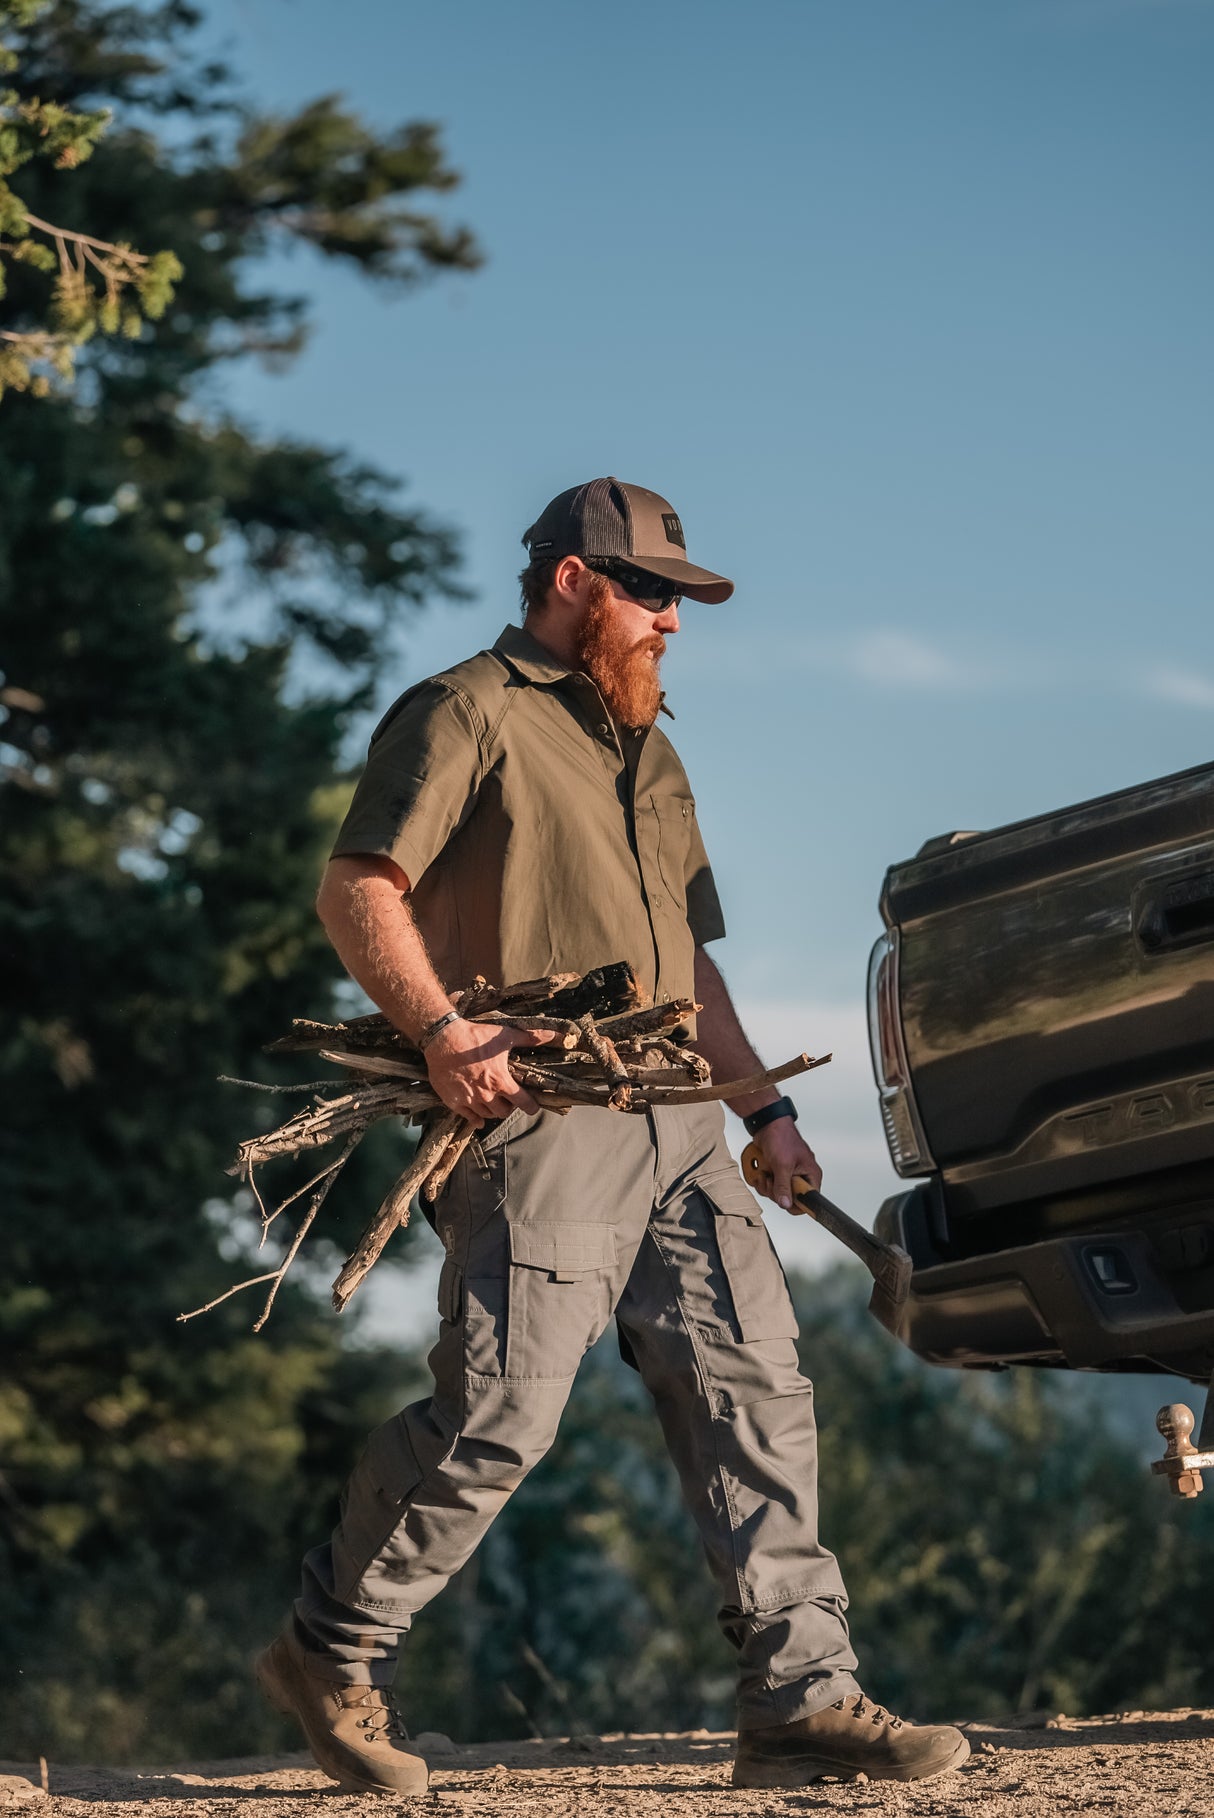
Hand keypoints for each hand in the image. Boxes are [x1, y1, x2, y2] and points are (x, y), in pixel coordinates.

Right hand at [424, 1018, 555, 1126]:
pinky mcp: (454, 1101)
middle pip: (504, 1112)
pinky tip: (479, 1118)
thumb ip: (530, 1038)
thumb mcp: (504, 1035)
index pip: (522, 1102)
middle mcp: (486, 1094)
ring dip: (493, 1111)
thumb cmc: (475, 1036)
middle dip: (509, 1107)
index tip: (533, 1107)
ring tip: (494, 1103)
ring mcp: (469, 1099)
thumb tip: (553, 1034)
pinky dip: (476, 1119)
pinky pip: (469, 1118)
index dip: (531, 1106)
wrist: (443, 1039)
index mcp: (500, 1081)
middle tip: (508, 1100)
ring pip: (488, 1115)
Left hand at [749, 1116, 822, 1211]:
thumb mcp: (783, 1164)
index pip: (808, 1201)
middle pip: (789, 1199)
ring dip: (766, 1184)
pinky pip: (768, 1186)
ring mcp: (788, 1176)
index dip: (795, 1203)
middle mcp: (801, 1177)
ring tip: (765, 1171)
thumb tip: (785, 1204)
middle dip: (775, 1190)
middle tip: (771, 1178)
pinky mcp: (776, 1173)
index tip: (782, 1196)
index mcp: (811, 1175)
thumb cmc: (781, 1137)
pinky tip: (761, 1170)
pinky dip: (761, 1179)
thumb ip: (783, 1186)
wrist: (766, 1125)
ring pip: (776, 1194)